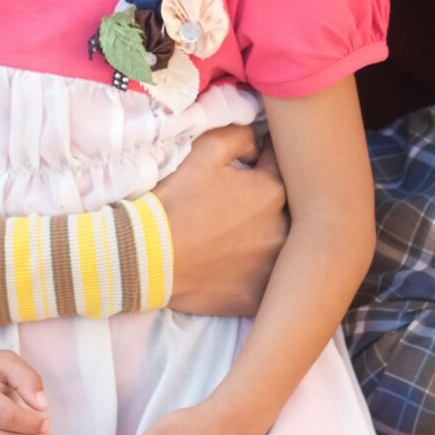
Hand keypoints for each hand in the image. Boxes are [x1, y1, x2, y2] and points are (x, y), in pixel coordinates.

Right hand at [157, 124, 287, 316]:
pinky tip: (241, 268)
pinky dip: (260, 274)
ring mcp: (272, 267)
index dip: (266, 158)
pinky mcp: (256, 297)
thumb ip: (240, 137)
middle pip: (289, 208)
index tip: (255, 160)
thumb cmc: (176, 201)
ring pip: (284, 246)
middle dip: (274, 200)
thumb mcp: (206, 151)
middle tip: (247, 202)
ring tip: (242, 235)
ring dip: (271, 237)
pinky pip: (270, 285)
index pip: (281, 165)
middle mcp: (283, 229)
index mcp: (273, 191)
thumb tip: (257, 146)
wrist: (145, 256)